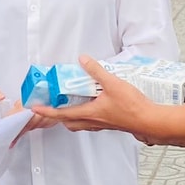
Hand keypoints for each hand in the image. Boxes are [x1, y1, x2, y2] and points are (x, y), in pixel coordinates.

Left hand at [25, 56, 161, 140]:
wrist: (149, 121)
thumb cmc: (132, 107)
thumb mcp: (112, 83)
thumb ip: (96, 71)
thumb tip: (83, 59)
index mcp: (89, 113)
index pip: (62, 114)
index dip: (46, 111)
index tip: (35, 108)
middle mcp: (93, 121)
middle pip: (69, 122)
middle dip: (58, 116)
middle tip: (52, 106)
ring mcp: (102, 124)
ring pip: (81, 124)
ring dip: (72, 117)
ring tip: (70, 104)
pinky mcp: (111, 124)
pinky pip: (93, 122)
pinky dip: (87, 115)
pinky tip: (93, 106)